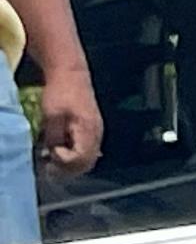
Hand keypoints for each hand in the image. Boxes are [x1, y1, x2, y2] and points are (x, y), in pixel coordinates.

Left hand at [29, 59, 99, 176]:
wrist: (71, 74)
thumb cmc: (61, 93)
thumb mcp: (52, 116)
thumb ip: (55, 138)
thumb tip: (53, 154)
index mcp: (88, 129)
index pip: (81, 158)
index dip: (64, 161)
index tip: (50, 152)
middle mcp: (97, 133)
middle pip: (87, 163)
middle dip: (68, 168)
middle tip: (50, 164)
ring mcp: (96, 131)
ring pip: (88, 159)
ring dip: (71, 164)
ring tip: (53, 158)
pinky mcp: (92, 129)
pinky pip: (87, 151)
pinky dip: (75, 156)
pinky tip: (61, 151)